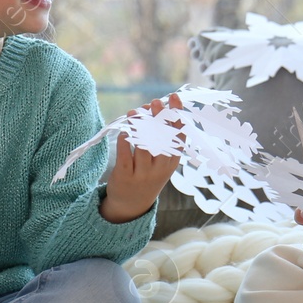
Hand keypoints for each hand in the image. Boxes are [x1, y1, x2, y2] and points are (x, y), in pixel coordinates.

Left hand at [101, 94, 182, 223]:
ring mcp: (143, 172)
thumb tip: (152, 107)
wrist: (131, 204)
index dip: (177, 115)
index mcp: (172, 161)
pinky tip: (124, 130)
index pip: (179, 135)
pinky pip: (125, 154)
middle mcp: (160, 167)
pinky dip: (125, 139)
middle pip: (162, 139)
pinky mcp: (125, 175)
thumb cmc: (147, 175)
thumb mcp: (161, 161)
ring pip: (143, 145)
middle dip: (159, 118)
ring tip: (133, 112)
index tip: (174, 98)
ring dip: (138, 125)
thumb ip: (160, 137)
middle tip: (154, 102)